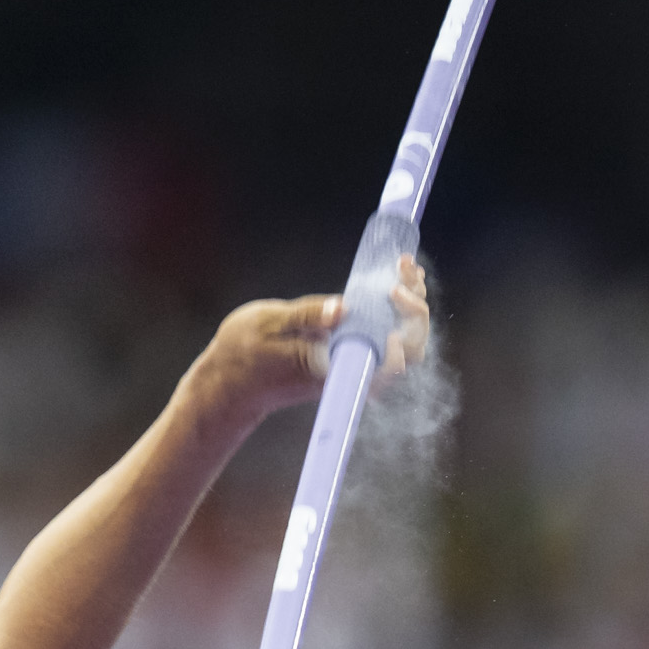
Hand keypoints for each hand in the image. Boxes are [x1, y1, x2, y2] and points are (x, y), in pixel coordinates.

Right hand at [191, 254, 431, 425]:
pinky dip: (397, 307)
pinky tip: (396, 279)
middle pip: (410, 351)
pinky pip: (388, 334)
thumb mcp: (267, 326)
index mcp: (335, 370)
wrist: (232, 383)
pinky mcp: (348, 352)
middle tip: (404, 267)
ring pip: (404, 342)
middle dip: (416, 308)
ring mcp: (353, 363)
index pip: (390, 365)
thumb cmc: (244, 355)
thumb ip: (306, 317)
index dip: (405, 334)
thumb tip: (343, 308)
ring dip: (412, 304)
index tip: (395, 295)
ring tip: (405, 265)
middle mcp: (351, 371)